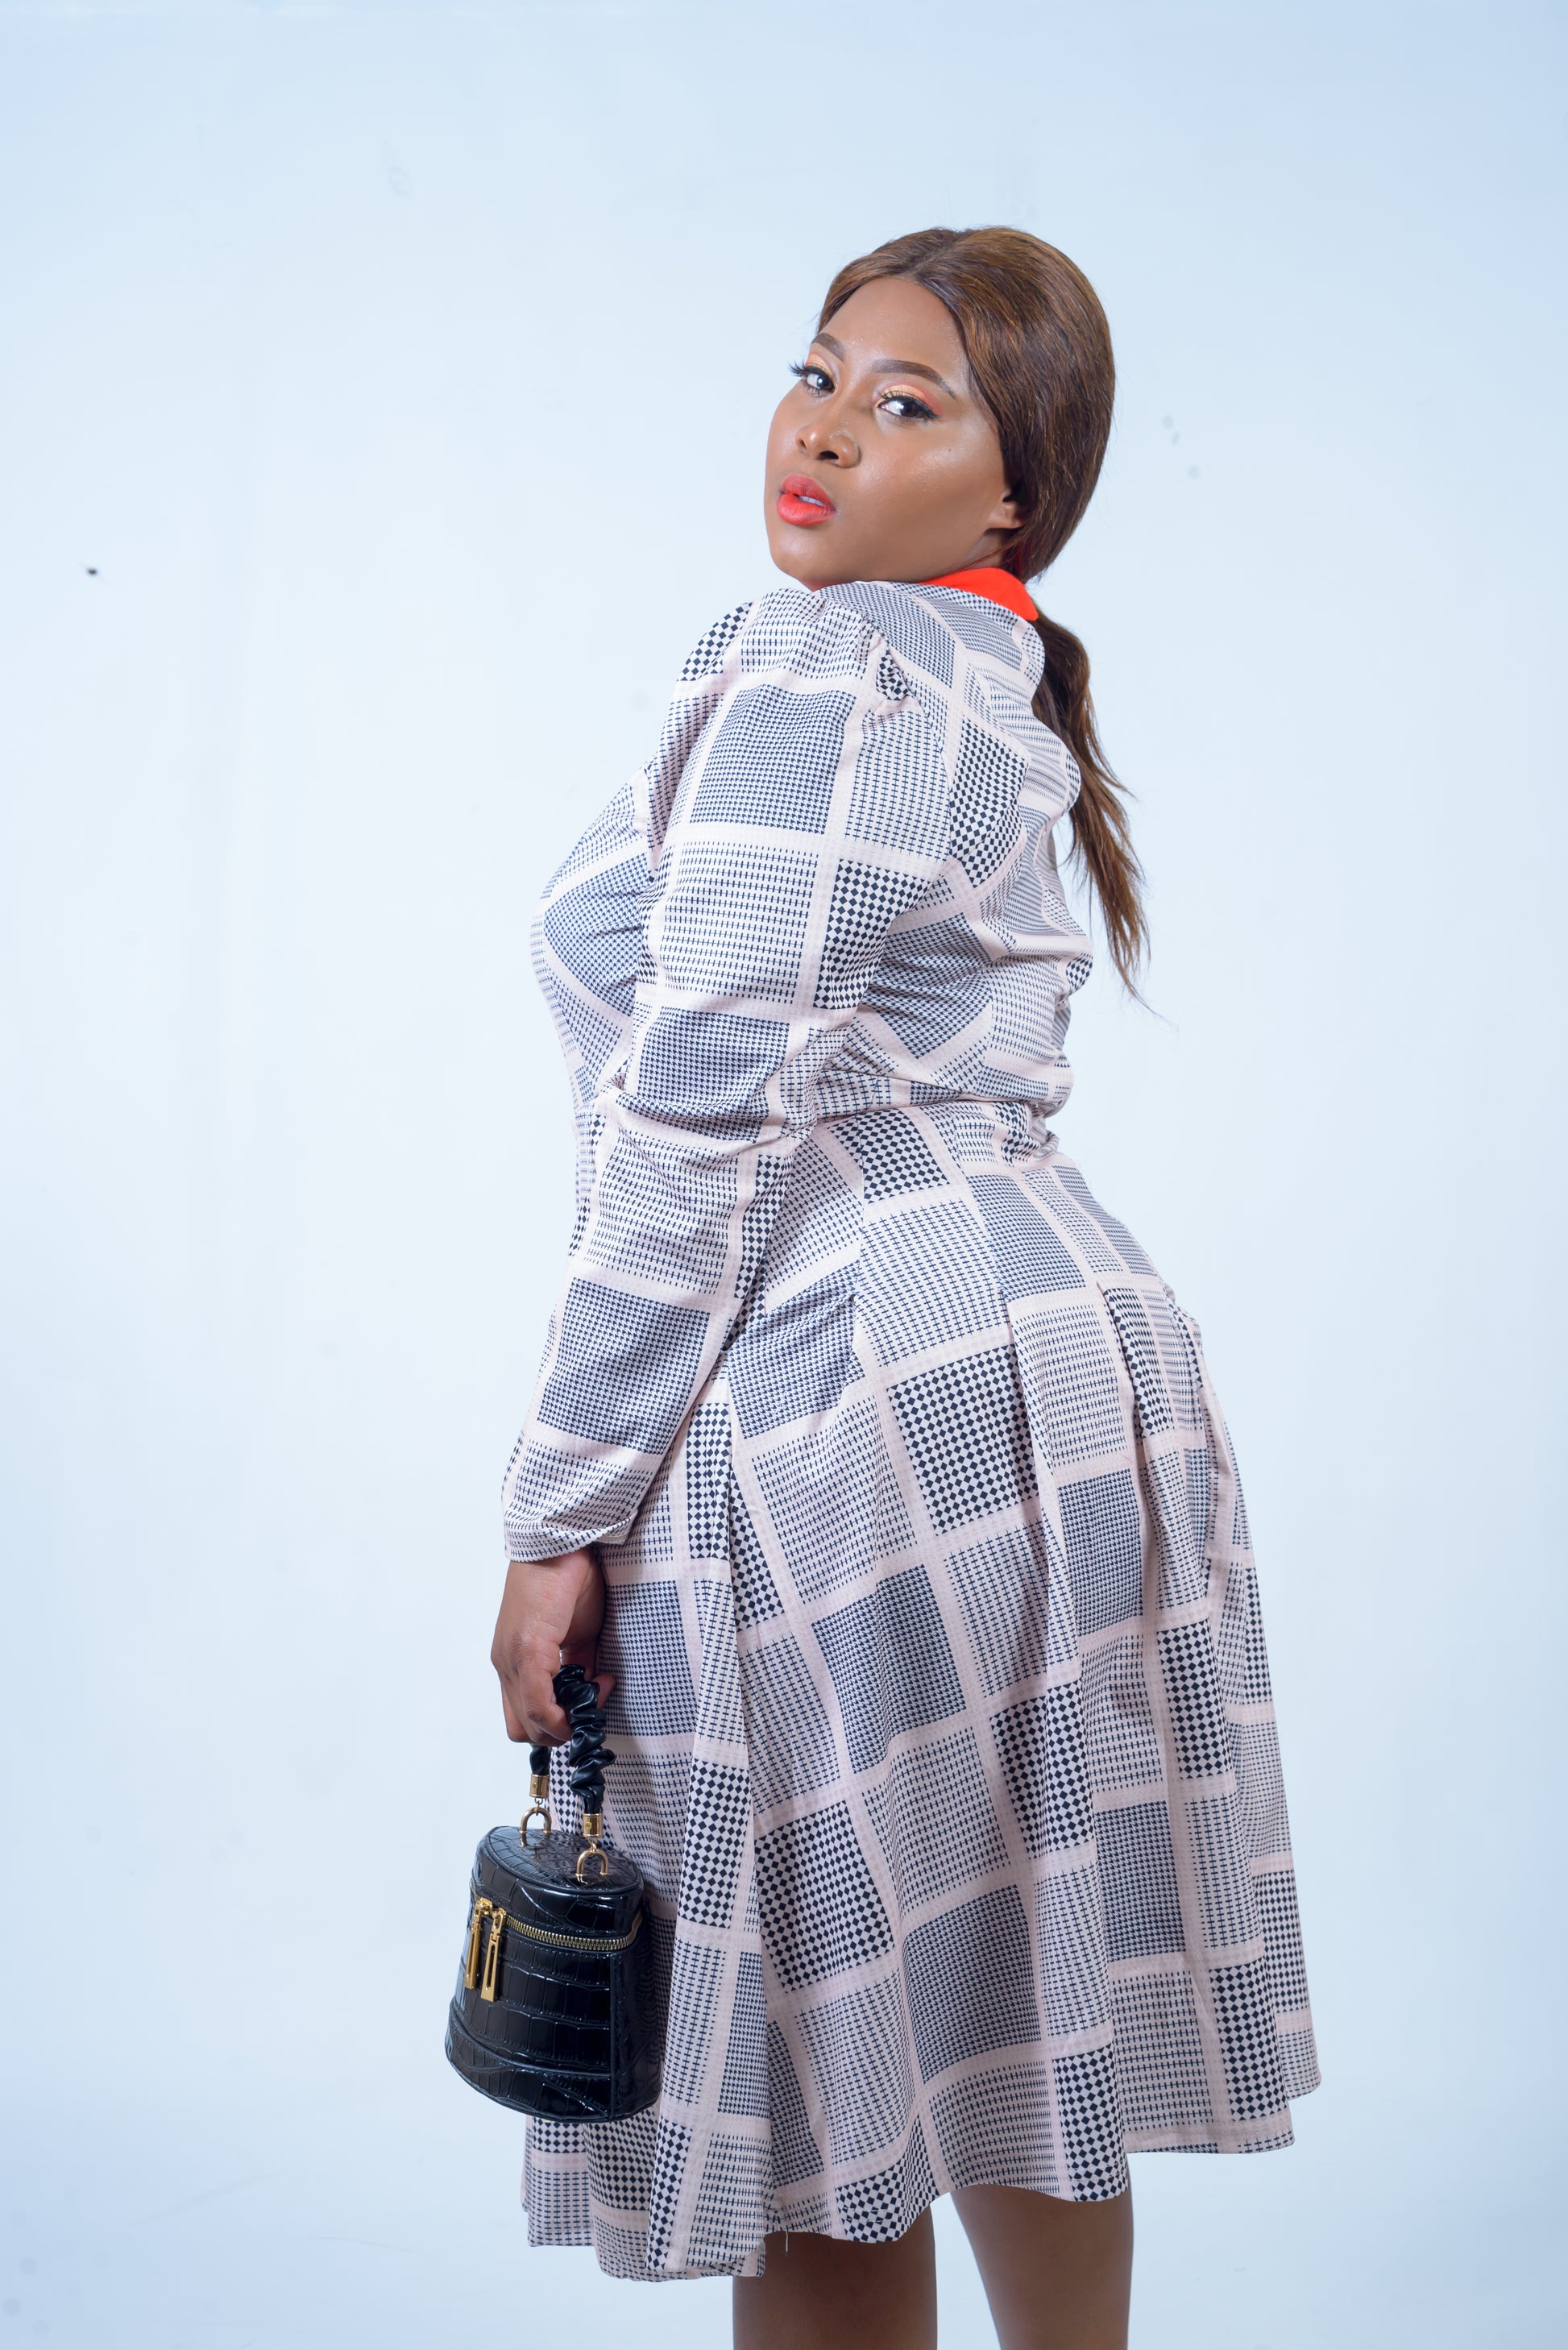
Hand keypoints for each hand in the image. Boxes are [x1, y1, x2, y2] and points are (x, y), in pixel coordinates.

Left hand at [489, 1549, 614, 1744]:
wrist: (563, 1541)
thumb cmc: (569, 1578)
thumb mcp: (578, 1632)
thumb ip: (578, 1664)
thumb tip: (590, 1692)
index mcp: (514, 1659)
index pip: (524, 1716)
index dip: (559, 1722)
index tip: (593, 1701)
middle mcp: (505, 1663)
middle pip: (523, 1729)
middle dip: (563, 1731)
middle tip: (593, 1705)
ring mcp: (511, 1659)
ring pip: (529, 1725)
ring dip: (566, 1724)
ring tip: (597, 1692)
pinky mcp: (526, 1650)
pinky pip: (538, 1704)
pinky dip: (564, 1713)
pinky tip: (594, 1689)